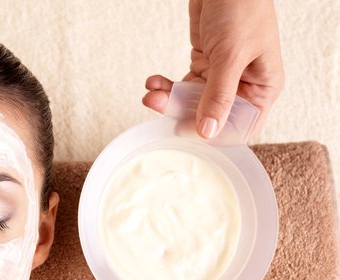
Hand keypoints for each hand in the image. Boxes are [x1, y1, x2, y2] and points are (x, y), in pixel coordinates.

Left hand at [143, 0, 283, 138]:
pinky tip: (153, 82)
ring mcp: (222, 75)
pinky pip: (182, 84)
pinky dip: (166, 86)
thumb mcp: (231, 56)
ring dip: (168, 99)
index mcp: (263, 89)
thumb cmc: (243, 8)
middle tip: (157, 106)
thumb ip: (218, 96)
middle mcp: (243, 86)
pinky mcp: (204, 64)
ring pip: (191, 101)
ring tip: (150, 93)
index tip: (185, 131)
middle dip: (181, 113)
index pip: (239, 126)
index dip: (213, 133)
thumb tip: (208, 131)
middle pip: (210, 115)